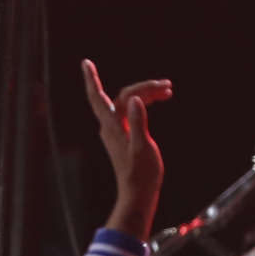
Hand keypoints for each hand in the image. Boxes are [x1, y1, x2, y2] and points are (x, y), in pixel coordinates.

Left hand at [81, 59, 171, 239]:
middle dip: (143, 87)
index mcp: (113, 127)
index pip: (100, 97)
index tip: (86, 62)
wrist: (138, 193)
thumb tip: (135, 99)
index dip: (92, 79)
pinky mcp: (124, 136)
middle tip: (166, 85)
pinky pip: (131, 112)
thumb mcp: (143, 146)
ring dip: (146, 94)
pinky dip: (144, 104)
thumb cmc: (142, 173)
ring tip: (168, 91)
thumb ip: (138, 122)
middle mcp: (111, 127)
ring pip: (128, 103)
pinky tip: (157, 103)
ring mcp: (116, 131)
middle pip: (122, 97)